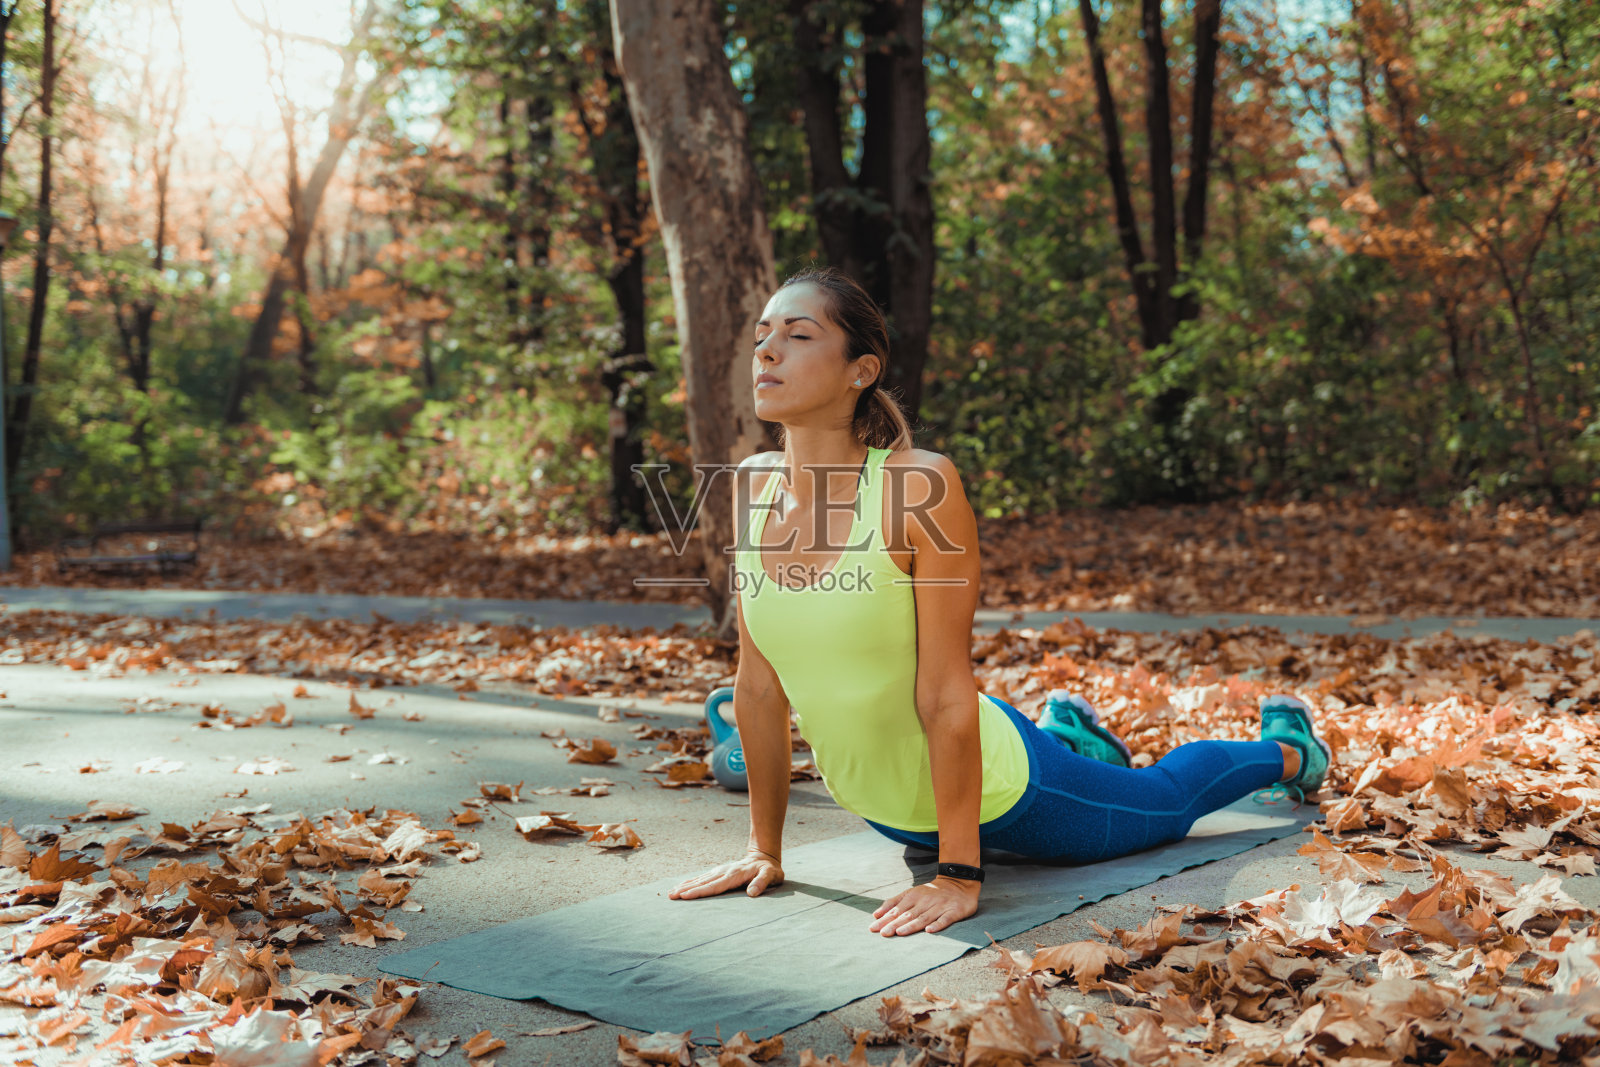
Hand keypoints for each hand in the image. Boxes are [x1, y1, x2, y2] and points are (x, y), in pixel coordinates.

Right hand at [668, 851, 784, 899]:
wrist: (764, 857)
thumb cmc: (769, 870)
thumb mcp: (770, 876)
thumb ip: (761, 883)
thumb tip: (751, 893)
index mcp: (735, 875)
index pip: (715, 886)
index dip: (700, 891)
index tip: (686, 896)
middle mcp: (724, 872)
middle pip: (703, 882)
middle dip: (686, 889)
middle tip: (671, 896)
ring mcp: (720, 871)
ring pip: (700, 879)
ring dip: (685, 886)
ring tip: (671, 893)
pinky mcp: (719, 872)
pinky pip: (702, 878)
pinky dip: (691, 882)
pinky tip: (682, 886)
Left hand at [869, 876, 978, 936]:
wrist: (959, 884)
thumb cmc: (930, 893)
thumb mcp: (911, 893)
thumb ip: (893, 903)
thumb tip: (876, 915)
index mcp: (913, 896)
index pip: (897, 910)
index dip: (885, 919)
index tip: (873, 928)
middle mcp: (925, 901)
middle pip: (908, 915)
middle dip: (895, 924)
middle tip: (883, 933)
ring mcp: (939, 906)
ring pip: (924, 917)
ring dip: (912, 925)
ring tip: (900, 932)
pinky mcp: (953, 911)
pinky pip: (945, 919)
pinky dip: (937, 925)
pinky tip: (930, 931)